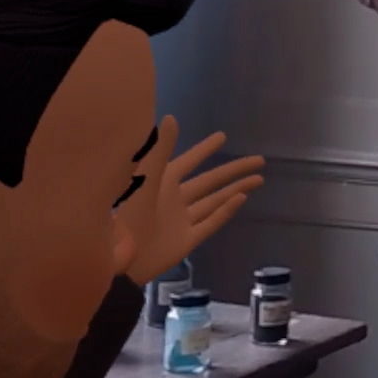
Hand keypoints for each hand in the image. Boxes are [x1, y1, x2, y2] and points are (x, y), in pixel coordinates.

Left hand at [120, 116, 266, 285]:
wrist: (119, 259)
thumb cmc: (127, 215)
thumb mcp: (144, 178)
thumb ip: (160, 150)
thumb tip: (171, 117)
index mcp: (162, 183)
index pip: (188, 161)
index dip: (204, 149)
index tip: (223, 137)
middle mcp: (174, 199)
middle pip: (210, 181)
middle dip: (234, 170)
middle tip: (258, 160)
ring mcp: (182, 220)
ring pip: (215, 200)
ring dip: (236, 188)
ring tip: (259, 179)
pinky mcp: (187, 240)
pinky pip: (210, 223)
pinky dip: (226, 211)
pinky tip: (242, 198)